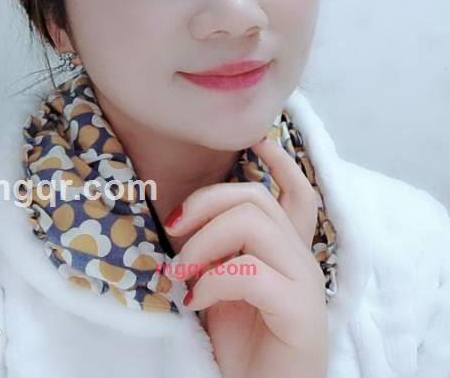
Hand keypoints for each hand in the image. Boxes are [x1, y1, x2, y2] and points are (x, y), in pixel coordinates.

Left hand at [163, 137, 327, 377]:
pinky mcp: (300, 312)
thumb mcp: (219, 282)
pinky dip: (214, 281)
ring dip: (204, 243)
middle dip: (206, 203)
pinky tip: (196, 301)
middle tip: (173, 231)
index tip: (257, 139)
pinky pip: (251, 272)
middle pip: (256, 198)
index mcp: (284, 249)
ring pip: (253, 223)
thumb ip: (216, 248)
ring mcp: (304, 282)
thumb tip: (182, 217)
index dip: (280, 162)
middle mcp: (300, 257)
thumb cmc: (237, 340)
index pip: (297, 192)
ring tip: (181, 273)